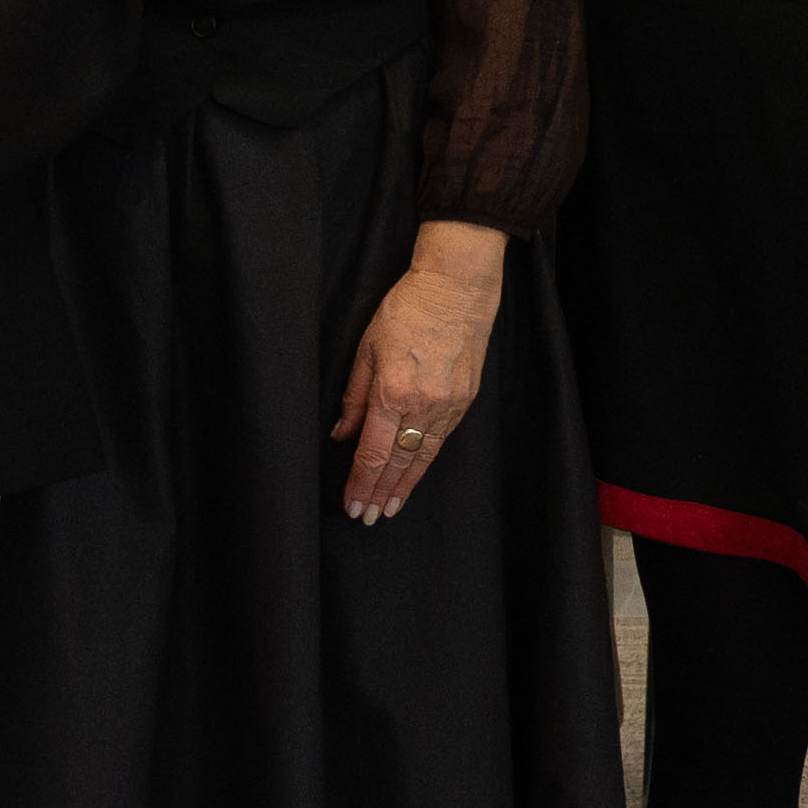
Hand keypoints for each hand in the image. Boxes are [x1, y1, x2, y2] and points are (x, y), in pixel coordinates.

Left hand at [331, 230, 503, 523]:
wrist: (456, 288)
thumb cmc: (406, 310)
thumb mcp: (367, 348)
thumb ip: (354, 395)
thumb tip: (342, 434)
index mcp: (393, 392)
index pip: (373, 452)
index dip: (361, 482)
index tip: (352, 505)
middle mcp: (423, 405)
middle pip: (398, 462)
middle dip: (380, 493)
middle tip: (367, 518)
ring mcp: (449, 404)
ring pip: (423, 457)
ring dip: (404, 485)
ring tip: (390, 508)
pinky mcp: (465, 399)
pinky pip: (441, 439)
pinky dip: (425, 461)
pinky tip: (414, 474)